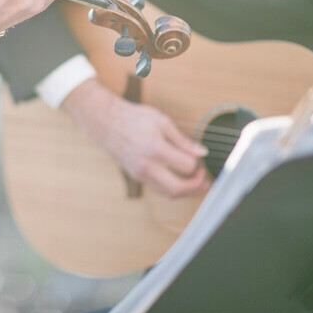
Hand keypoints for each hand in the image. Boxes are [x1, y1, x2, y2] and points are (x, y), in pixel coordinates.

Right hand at [62, 78, 210, 197]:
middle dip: (196, 187)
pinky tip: (180, 180)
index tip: (200, 157)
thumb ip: (183, 140)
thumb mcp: (162, 121)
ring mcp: (140, 174)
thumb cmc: (134, 118)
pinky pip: (159, 189)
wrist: (107, 123)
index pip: (186, 166)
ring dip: (186, 192)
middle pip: (177, 189)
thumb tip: (202, 153)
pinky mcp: (137, 177)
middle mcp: (146, 165)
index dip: (198, 163)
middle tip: (205, 180)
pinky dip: (173, 188)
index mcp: (155, 148)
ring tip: (197, 183)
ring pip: (168, 193)